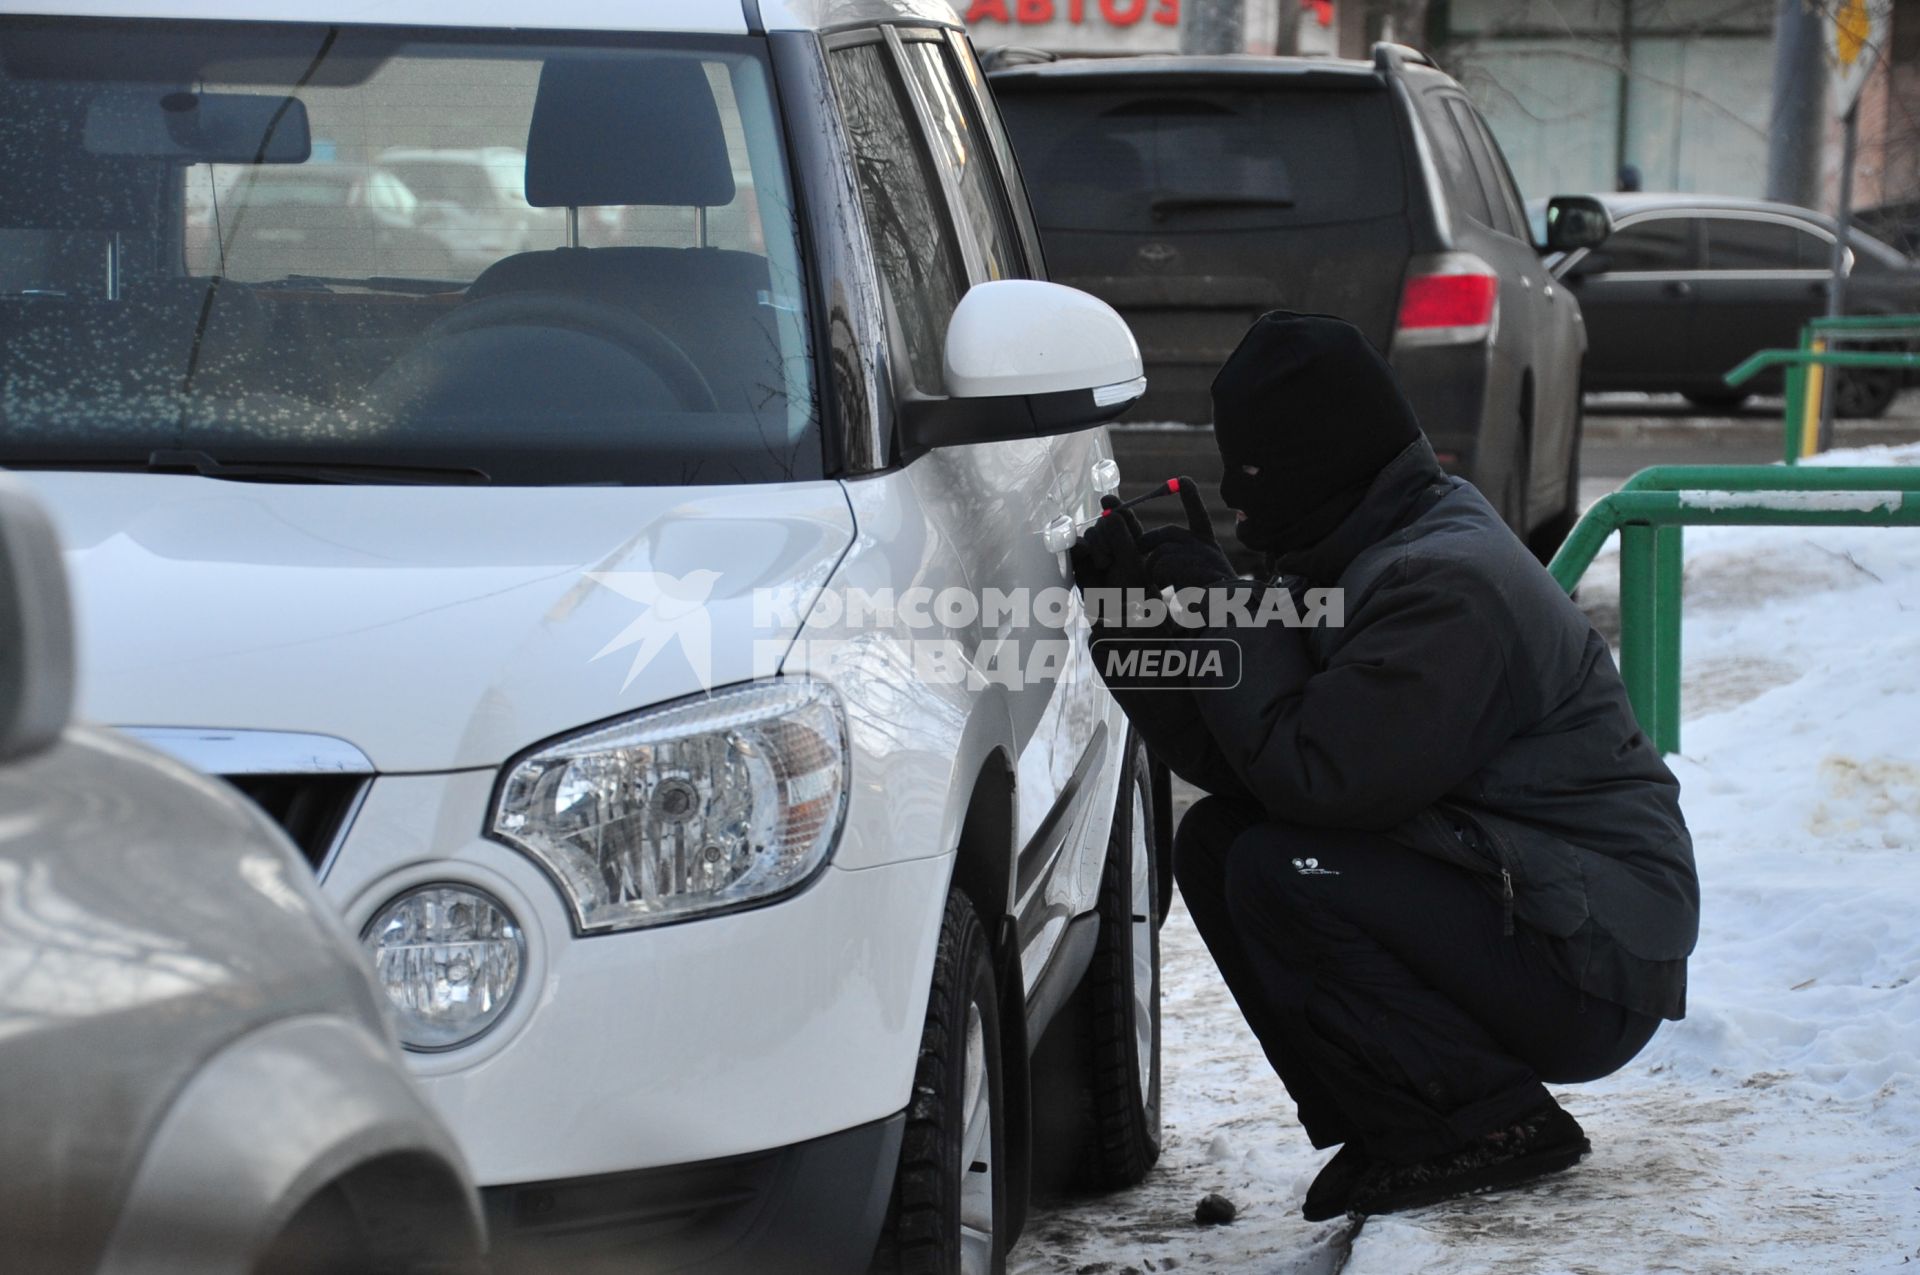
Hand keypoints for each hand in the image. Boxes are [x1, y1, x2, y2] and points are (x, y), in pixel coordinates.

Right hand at [1071, 496, 1152, 594]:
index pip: (1122, 514)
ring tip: (1104, 565)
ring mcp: (1096, 549)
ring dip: (1096, 546)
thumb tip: (1107, 513)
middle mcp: (1113, 540)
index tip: (1106, 500)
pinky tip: (1085, 554)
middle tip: (1113, 555)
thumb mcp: (1130, 559)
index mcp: (1132, 537)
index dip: (1114, 505)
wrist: (1114, 611)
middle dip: (1106, 535)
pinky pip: (1075, 544)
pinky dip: (1079, 547)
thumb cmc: (1130, 588)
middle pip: (1104, 521)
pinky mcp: (1080, 559)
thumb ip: (1120, 534)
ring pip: (1091, 532)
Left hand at [1140, 476, 1236, 591]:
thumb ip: (1177, 558)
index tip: (1183, 480)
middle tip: (1146, 561)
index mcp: (1207, 545)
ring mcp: (1198, 550)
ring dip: (1156, 570)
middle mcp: (1204, 544)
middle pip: (1165, 534)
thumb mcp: (1194, 574)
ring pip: (1159, 552)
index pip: (1198, 516)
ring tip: (1171, 585)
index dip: (1191, 498)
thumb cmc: (1207, 600)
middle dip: (1148, 543)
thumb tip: (1147, 545)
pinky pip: (1160, 564)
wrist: (1227, 610)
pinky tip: (1176, 588)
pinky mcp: (1190, 560)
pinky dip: (1161, 578)